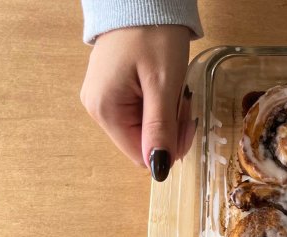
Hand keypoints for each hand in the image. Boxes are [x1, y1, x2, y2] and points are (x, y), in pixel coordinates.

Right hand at [80, 26, 189, 180]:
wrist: (143, 0)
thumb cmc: (153, 36)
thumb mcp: (163, 86)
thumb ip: (160, 130)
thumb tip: (159, 170)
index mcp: (105, 111)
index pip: (142, 155)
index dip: (170, 147)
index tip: (188, 121)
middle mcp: (98, 109)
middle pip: (144, 142)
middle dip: (171, 127)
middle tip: (184, 99)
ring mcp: (104, 99)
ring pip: (146, 128)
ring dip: (168, 115)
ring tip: (175, 88)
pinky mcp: (114, 90)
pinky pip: (142, 111)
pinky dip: (161, 104)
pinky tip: (166, 85)